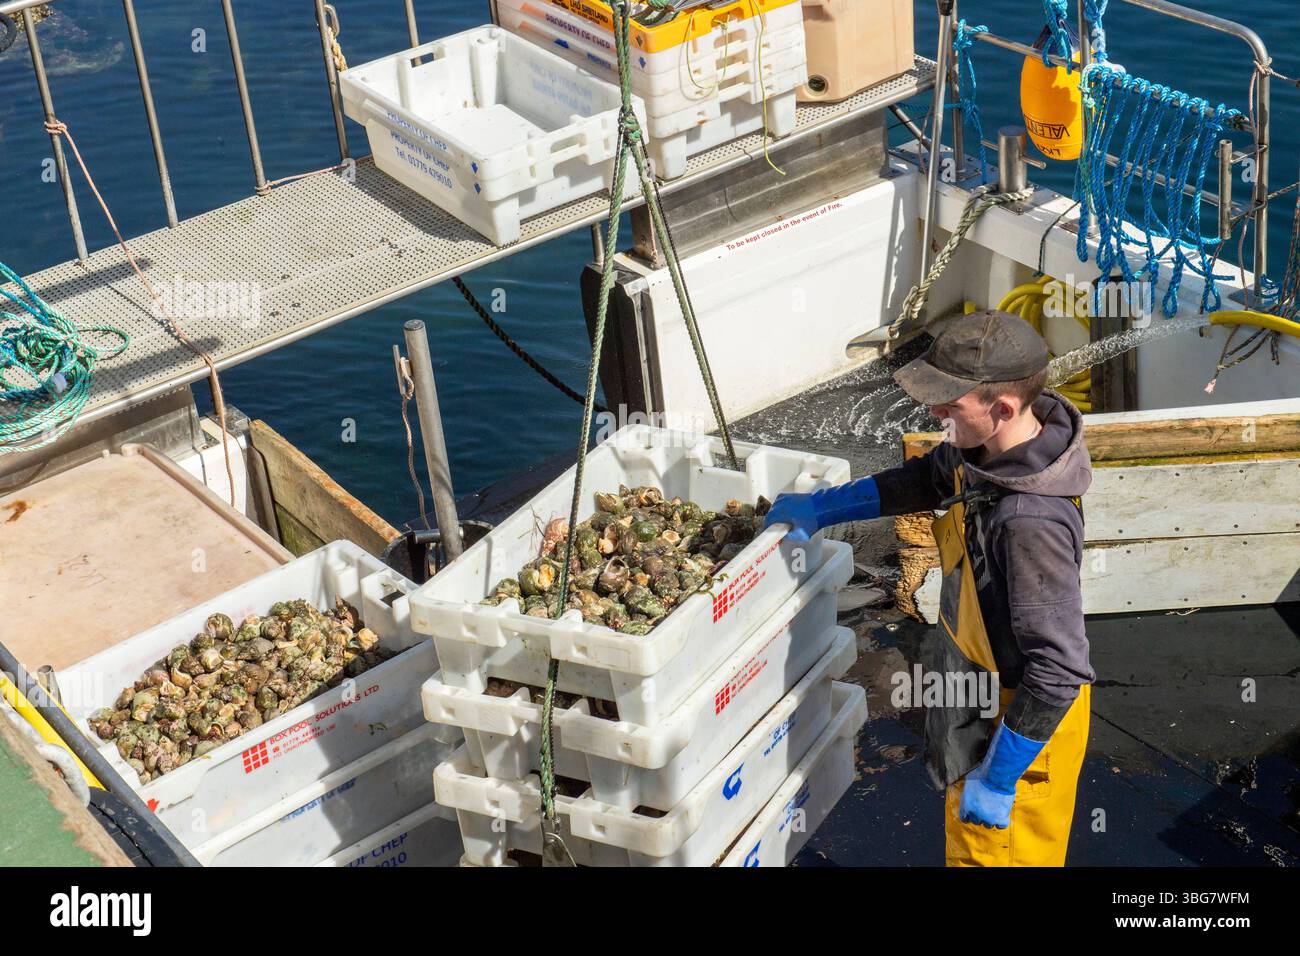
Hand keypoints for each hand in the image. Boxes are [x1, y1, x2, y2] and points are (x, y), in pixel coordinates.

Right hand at [763, 476, 881, 541]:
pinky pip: (780, 502)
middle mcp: (781, 503)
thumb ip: (788, 536)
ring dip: (775, 515)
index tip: (768, 533)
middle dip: (771, 522)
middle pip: (771, 513)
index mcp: (781, 512)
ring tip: (780, 523)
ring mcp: (786, 497)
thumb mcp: (800, 534)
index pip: (768, 521)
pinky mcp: (791, 495)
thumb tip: (782, 537)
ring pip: (775, 507)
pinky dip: (780, 508)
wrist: (824, 507)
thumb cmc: (814, 520)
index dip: (767, 528)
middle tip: (775, 530)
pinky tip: (785, 513)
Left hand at [958, 762, 1014, 827]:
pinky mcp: (1001, 819)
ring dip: (991, 818)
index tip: (974, 812)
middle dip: (980, 815)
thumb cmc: (982, 775)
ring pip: (988, 824)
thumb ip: (968, 793)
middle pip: (976, 821)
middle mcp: (976, 815)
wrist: (997, 777)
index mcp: (966, 806)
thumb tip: (969, 794)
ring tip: (995, 808)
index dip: (969, 814)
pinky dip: (1002, 821)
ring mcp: (989, 819)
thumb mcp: (968, 782)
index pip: (964, 818)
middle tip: (986, 807)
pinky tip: (1002, 813)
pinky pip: (1001, 825)